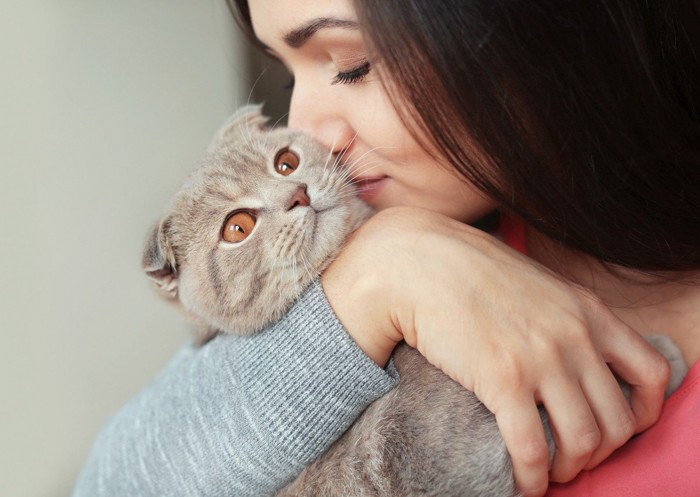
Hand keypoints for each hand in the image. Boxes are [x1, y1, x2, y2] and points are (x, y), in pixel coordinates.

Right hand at [321, 207, 669, 496]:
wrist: (419, 261)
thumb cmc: (469, 270)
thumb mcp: (536, 282)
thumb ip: (564, 314)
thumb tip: (568, 351)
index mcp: (588, 311)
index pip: (651, 373)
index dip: (642, 413)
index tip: (619, 427)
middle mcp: (575, 336)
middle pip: (619, 421)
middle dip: (600, 452)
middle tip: (572, 456)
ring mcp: (542, 359)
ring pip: (584, 442)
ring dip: (568, 469)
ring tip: (547, 471)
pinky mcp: (503, 380)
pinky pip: (534, 449)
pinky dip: (533, 478)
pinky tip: (522, 482)